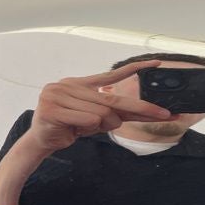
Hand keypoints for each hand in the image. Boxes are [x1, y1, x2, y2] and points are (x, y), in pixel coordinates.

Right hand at [26, 61, 171, 152]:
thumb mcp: (93, 117)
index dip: (134, 69)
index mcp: (79, 83)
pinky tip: (75, 130)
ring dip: (103, 126)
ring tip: (87, 128)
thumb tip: (139, 111)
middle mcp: (68, 85)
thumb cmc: (68, 127)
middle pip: (113, 99)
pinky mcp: (52, 110)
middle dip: (140, 110)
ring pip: (102, 113)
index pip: (110, 75)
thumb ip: (111, 111)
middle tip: (165, 114)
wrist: (40, 141)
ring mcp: (58, 95)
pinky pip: (88, 120)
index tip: (157, 62)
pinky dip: (88, 128)